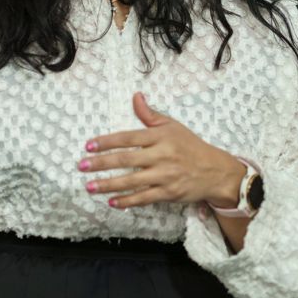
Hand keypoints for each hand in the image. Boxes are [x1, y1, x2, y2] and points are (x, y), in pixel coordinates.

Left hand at [78, 92, 245, 209]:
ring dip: (108, 184)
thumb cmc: (191, 146)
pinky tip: (111, 201)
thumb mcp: (172, 126)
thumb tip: (135, 96)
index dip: (107, 141)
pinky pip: (144, 198)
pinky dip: (127, 201)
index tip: (89, 145)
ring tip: (90, 186)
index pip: (128, 138)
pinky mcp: (169, 193)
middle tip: (82, 166)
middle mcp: (162, 155)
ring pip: (132, 181)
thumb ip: (150, 114)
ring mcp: (165, 175)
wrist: (215, 171)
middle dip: (101, 163)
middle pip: (126, 159)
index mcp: (160, 136)